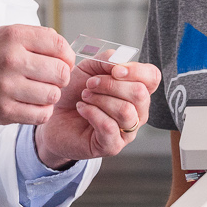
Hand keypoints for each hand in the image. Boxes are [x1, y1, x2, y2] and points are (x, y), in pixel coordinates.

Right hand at [0, 25, 75, 131]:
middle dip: (60, 78)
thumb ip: (37, 39)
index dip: (67, 57)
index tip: (62, 62)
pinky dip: (42, 111)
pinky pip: (41, 115)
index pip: (60, 45)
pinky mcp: (4, 110)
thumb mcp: (5, 35)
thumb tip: (68, 54)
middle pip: (61, 73)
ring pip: (53, 96)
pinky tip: (32, 104)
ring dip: (50, 96)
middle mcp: (10, 60)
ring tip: (39, 92)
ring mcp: (7, 87)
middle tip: (50, 80)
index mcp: (13, 37)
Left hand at [34, 58, 161, 164]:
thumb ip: (108, 60)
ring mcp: (128, 131)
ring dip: (100, 99)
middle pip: (140, 94)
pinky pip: (110, 127)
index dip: (136, 71)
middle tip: (89, 84)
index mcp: (136, 90)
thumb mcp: (89, 68)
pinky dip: (92, 113)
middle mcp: (138, 112)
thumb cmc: (74, 92)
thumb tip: (121, 64)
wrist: (54, 116)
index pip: (152, 78)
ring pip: (126, 111)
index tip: (114, 70)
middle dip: (110, 85)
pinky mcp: (113, 146)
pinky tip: (82, 109)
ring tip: (84, 97)